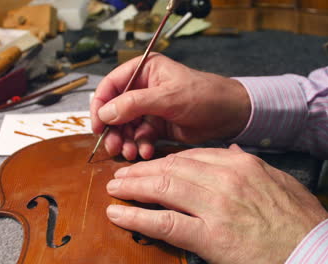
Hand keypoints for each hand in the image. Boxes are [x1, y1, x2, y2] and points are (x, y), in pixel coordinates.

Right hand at [90, 53, 250, 159]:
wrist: (229, 115)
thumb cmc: (204, 95)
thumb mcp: (167, 97)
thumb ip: (134, 104)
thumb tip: (105, 114)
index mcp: (143, 70)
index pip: (110, 86)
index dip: (100, 106)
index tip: (97, 126)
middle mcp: (143, 87)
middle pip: (115, 109)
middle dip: (113, 130)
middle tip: (114, 147)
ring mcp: (149, 108)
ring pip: (126, 126)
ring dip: (126, 141)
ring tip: (130, 153)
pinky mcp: (157, 125)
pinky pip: (140, 136)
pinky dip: (140, 145)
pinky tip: (145, 152)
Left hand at [105, 145, 327, 263]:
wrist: (316, 250)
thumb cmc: (300, 219)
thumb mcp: (279, 180)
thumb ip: (251, 163)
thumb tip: (231, 149)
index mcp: (240, 165)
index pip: (191, 156)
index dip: (165, 161)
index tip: (151, 165)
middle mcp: (224, 180)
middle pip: (171, 168)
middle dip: (142, 170)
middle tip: (122, 173)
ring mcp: (215, 207)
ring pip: (163, 189)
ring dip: (133, 187)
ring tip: (115, 188)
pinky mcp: (210, 237)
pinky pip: (165, 223)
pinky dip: (137, 217)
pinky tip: (118, 214)